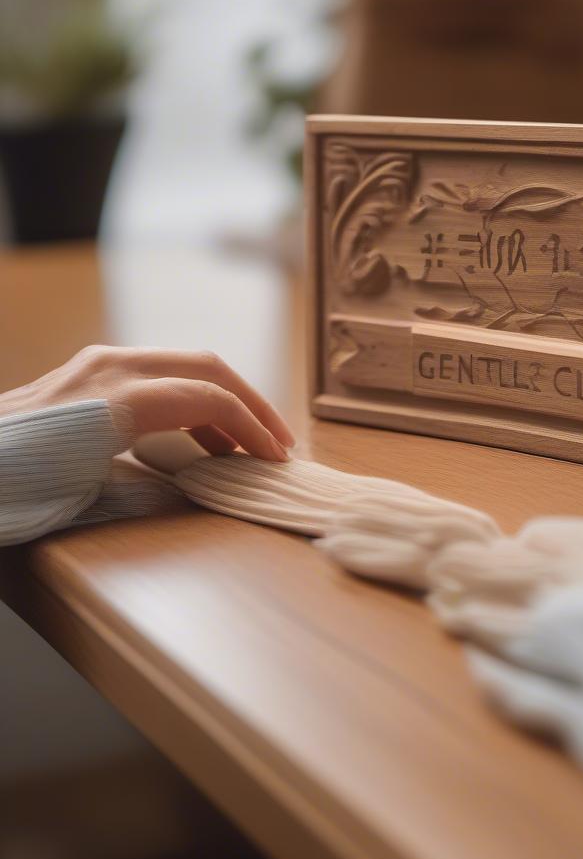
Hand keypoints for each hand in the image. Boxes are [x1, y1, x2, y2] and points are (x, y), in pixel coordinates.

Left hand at [0, 345, 294, 461]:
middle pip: (208, 368)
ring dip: (224, 401)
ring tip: (246, 445)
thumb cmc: (8, 488)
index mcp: (117, 396)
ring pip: (184, 366)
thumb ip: (151, 477)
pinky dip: (190, 401)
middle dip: (252, 404)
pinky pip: (157, 375)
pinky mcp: (84, 374)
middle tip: (279, 443)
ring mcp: (95, 365)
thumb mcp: (82, 493)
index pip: (211, 399)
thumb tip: (202, 482)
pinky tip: (194, 438)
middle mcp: (111, 367)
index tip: (277, 461)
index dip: (254, 429)